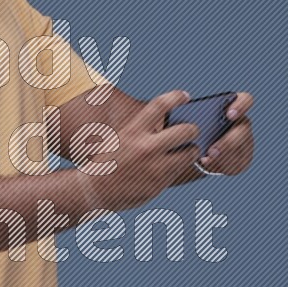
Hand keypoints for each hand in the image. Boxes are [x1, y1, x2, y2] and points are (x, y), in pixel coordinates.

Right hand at [83, 89, 200, 209]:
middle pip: (187, 130)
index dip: (176, 97)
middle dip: (193, 129)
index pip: (160, 105)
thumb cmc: (109, 161)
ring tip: (187, 150)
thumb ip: (144, 131)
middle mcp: (147, 148)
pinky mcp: (160, 184)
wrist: (94, 190)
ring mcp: (156, 167)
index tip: (185, 96)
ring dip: (191, 150)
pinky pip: (181, 170)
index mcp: (133, 131)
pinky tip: (173, 165)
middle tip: (192, 130)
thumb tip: (173, 124)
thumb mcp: (121, 138)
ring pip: (191, 152)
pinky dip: (180, 166)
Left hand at [197, 91, 253, 175]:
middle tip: (211, 151)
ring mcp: (245, 143)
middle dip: (227, 142)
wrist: (194, 148)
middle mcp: (242, 123)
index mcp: (232, 107)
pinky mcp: (243, 160)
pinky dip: (221, 166)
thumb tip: (181, 114)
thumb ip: (190, 113)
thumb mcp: (189, 118)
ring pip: (239, 150)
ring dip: (222, 157)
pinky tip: (207, 164)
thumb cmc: (191, 127)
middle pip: (242, 131)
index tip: (229, 115)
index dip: (240, 106)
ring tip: (205, 160)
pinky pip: (236, 164)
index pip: (245, 100)